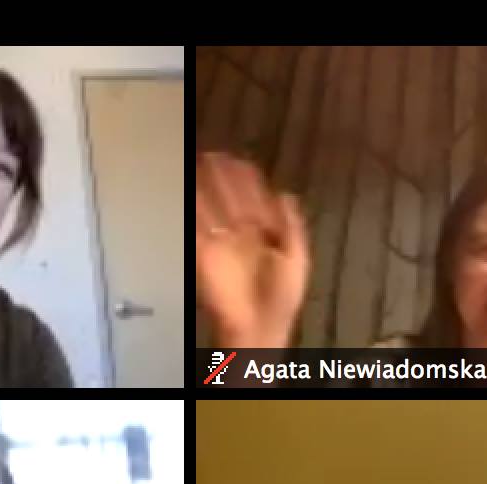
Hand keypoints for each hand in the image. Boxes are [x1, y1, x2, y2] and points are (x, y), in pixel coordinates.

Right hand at [194, 152, 307, 349]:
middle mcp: (240, 231)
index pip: (251, 195)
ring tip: (198, 162)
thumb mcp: (296, 257)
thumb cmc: (280, 297)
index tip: (236, 158)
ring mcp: (221, 241)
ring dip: (204, 185)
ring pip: (211, 205)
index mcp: (262, 230)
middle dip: (220, 174)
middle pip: (228, 195)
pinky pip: (196, 226)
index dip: (244, 176)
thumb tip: (285, 193)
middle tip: (210, 154)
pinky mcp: (204, 253)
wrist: (259, 326)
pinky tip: (190, 189)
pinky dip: (192, 207)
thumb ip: (291, 225)